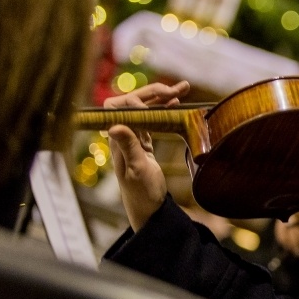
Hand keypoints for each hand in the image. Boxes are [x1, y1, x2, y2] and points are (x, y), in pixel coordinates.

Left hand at [105, 81, 190, 230]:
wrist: (148, 209)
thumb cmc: (141, 192)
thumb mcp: (137, 169)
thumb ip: (128, 146)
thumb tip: (115, 125)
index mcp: (118, 138)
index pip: (120, 106)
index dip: (138, 100)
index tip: (158, 102)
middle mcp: (123, 134)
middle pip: (133, 103)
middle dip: (154, 92)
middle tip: (178, 89)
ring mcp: (133, 137)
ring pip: (145, 109)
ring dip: (162, 97)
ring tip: (183, 89)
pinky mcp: (144, 143)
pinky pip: (153, 119)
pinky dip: (164, 109)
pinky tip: (176, 103)